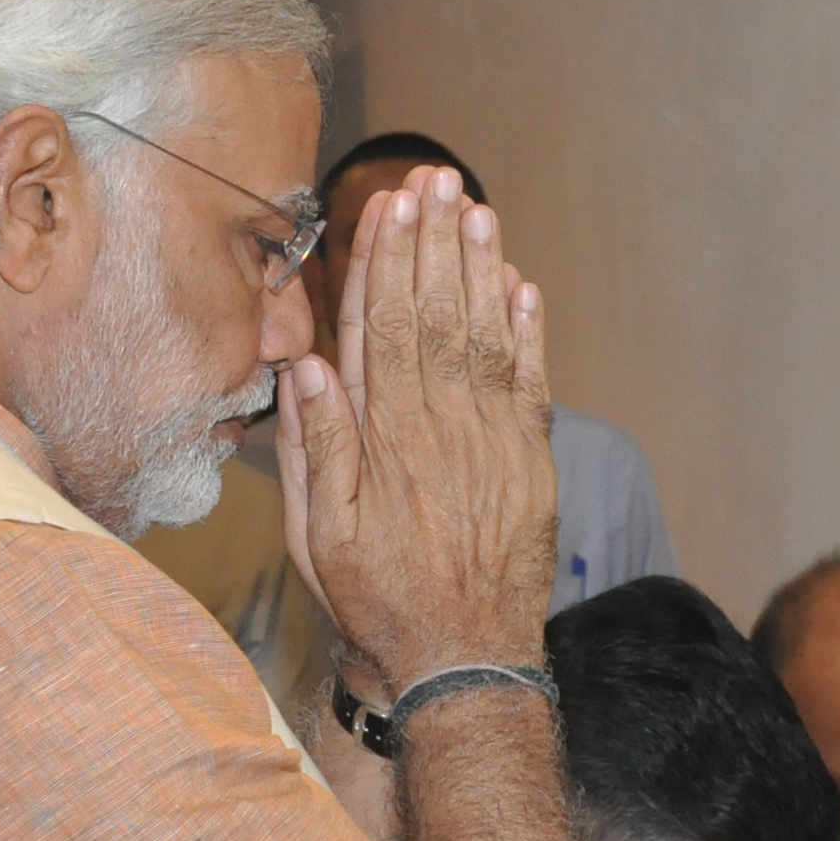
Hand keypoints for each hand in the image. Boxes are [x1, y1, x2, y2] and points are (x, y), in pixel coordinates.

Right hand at [278, 169, 555, 702]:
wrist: (461, 661)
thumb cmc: (376, 600)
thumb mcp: (319, 535)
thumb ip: (317, 449)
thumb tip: (307, 368)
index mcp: (384, 443)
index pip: (382, 330)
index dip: (385, 263)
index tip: (388, 207)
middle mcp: (441, 432)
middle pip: (434, 316)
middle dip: (432, 243)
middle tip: (432, 179)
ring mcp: (493, 445)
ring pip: (484, 337)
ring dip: (480, 269)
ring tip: (473, 207)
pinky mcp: (532, 465)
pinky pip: (531, 384)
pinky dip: (528, 332)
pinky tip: (521, 283)